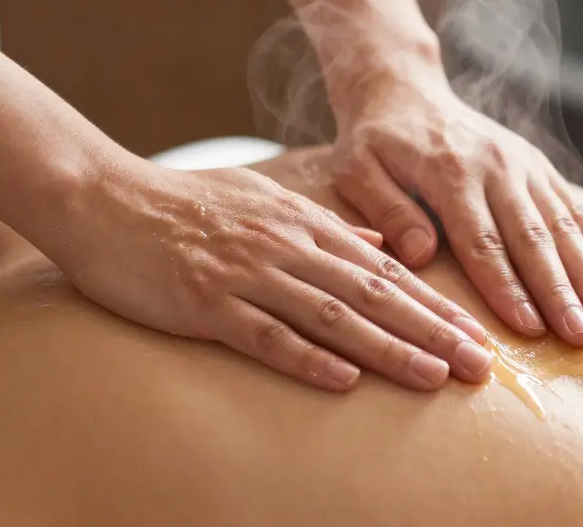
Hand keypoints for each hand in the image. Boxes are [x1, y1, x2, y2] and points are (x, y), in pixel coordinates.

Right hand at [60, 158, 495, 390]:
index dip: (433, 304)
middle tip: (479, 365)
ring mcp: (244, 274)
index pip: (382, 268)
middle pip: (372, 294)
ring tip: (433, 376)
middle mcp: (283, 247)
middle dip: (431, 330)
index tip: (474, 333)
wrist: (103, 198)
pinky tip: (344, 382)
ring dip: (387, 349)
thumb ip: (322, 223)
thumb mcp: (261, 200)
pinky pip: (264, 335)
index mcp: (300, 224)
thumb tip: (378, 243)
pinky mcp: (204, 302)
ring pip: (331, 315)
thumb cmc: (182, 204)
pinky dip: (306, 358)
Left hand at [330, 73, 582, 346]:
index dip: (507, 288)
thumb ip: (385, 210)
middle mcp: (495, 167)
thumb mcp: (355, 170)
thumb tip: (419, 254)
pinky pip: (572, 204)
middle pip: (532, 239)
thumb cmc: (373, 141)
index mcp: (450, 173)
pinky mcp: (536, 163)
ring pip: (561, 224)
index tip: (529, 329)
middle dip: (560, 292)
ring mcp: (521, 163)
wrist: (402, 88)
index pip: (482, 242)